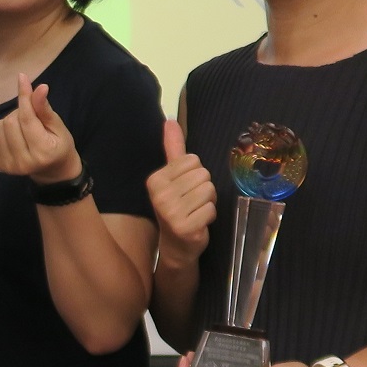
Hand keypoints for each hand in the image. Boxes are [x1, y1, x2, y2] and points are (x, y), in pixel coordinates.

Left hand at [0, 77, 82, 183]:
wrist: (52, 171)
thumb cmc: (58, 145)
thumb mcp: (58, 126)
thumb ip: (44, 109)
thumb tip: (40, 87)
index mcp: (42, 151)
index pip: (27, 119)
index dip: (24, 96)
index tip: (22, 77)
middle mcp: (23, 162)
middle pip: (10, 122)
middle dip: (20, 112)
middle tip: (31, 117)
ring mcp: (9, 166)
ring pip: (0, 127)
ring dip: (10, 121)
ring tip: (23, 127)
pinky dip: (1, 131)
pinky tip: (13, 135)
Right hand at [146, 118, 214, 269]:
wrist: (175, 246)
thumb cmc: (177, 207)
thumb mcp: (173, 177)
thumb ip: (173, 148)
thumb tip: (170, 120)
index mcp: (155, 180)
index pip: (193, 160)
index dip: (195, 175)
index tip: (185, 190)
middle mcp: (160, 195)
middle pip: (203, 175)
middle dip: (203, 189)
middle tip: (191, 203)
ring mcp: (172, 212)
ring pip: (209, 190)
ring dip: (207, 202)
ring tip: (195, 212)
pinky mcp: (186, 227)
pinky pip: (211, 209)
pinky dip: (209, 216)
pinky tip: (198, 223)